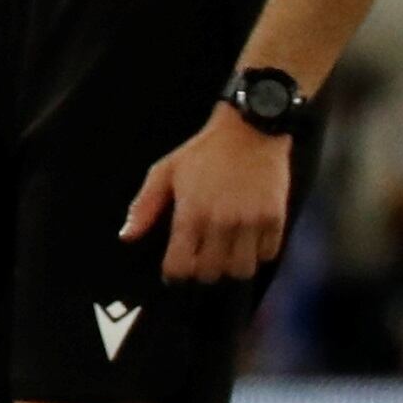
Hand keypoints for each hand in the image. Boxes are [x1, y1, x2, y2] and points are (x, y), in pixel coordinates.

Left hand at [120, 105, 292, 284]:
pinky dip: (259, 253)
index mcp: (191, 213)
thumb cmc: (204, 151)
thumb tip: (127, 236)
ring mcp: (250, 221)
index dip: (175, 273)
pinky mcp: (275, 217)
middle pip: (211, 273)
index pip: (180, 266)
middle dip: (203, 272)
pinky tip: (249, 240)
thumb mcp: (165, 171)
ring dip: (232, 266)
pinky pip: (268, 254)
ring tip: (227, 253)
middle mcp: (221, 222)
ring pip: (242, 270)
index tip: (175, 268)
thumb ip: (144, 206)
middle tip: (202, 260)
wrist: (250, 129)